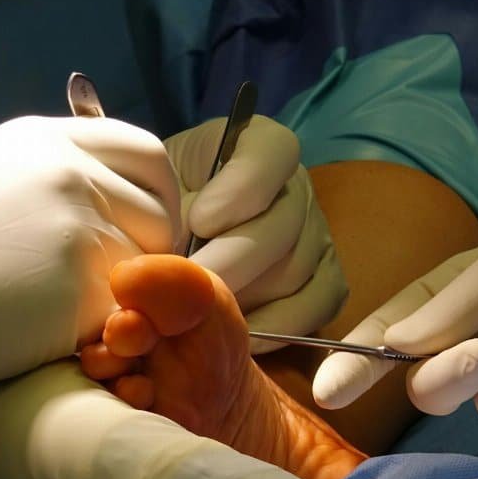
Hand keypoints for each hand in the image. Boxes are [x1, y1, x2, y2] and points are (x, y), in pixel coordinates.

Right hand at [0, 116, 178, 430]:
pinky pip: (127, 314)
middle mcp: (70, 171)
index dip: (157, 194)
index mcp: (44, 140)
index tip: (144, 230)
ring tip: (76, 316)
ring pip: (152, 265)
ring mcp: (80, 226)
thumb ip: (48, 183)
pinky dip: (105, 333)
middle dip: (157, 249)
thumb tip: (104, 205)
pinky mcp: (82, 287)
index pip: (146, 151)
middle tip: (124, 286)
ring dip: (130, 295)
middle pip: (163, 206)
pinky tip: (58, 341)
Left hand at [164, 116, 346, 352]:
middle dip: (229, 262)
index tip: (199, 220)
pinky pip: (318, 304)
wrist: (163, 246)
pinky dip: (277, 324)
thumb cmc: (155, 211)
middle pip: (282, 225)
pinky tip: (235, 334)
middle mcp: (296, 187)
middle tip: (186, 289)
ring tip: (198, 314)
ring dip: (244, 298)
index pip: (272, 153)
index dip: (240, 190)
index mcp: (257, 144)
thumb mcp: (152, 191)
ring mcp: (316, 234)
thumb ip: (166, 207)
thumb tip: (174, 250)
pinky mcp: (325, 279)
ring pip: (293, 271)